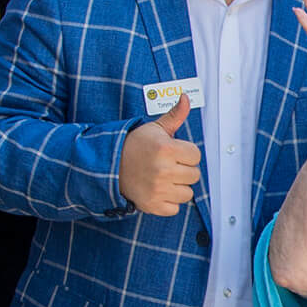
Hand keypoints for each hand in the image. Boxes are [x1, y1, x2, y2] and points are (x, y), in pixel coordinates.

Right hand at [118, 94, 201, 216]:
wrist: (110, 165)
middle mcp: (163, 170)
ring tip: (163, 178)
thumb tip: (186, 97)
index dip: (186, 153)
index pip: (196, 155)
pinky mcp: (152, 205)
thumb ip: (175, 115)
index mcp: (166, 149)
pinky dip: (168, 202)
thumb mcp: (155, 128)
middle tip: (167, 165)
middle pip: (194, 175)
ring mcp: (157, 189)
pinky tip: (158, 190)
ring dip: (178, 187)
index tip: (174, 152)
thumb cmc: (135, 145)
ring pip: (187, 193)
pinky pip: (175, 208)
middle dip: (183, 170)